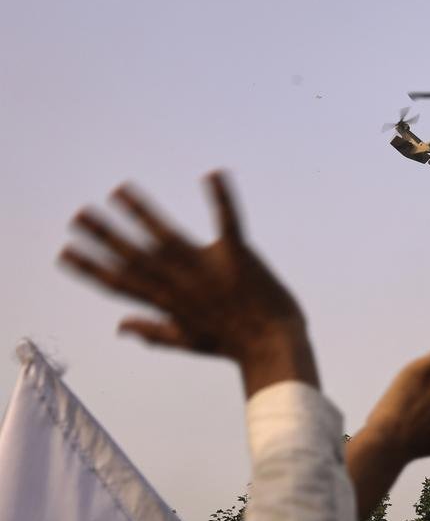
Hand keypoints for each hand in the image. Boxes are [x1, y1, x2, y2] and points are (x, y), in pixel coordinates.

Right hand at [59, 172, 315, 395]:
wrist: (274, 347)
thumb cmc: (232, 344)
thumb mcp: (187, 342)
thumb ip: (152, 332)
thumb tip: (118, 326)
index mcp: (167, 303)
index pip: (120, 284)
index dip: (90, 268)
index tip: (64, 252)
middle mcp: (181, 283)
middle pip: (136, 256)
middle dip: (105, 235)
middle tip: (78, 214)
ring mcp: (208, 268)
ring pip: (168, 235)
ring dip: (142, 212)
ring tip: (119, 190)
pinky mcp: (239, 256)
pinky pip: (229, 221)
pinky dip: (222, 197)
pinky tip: (213, 173)